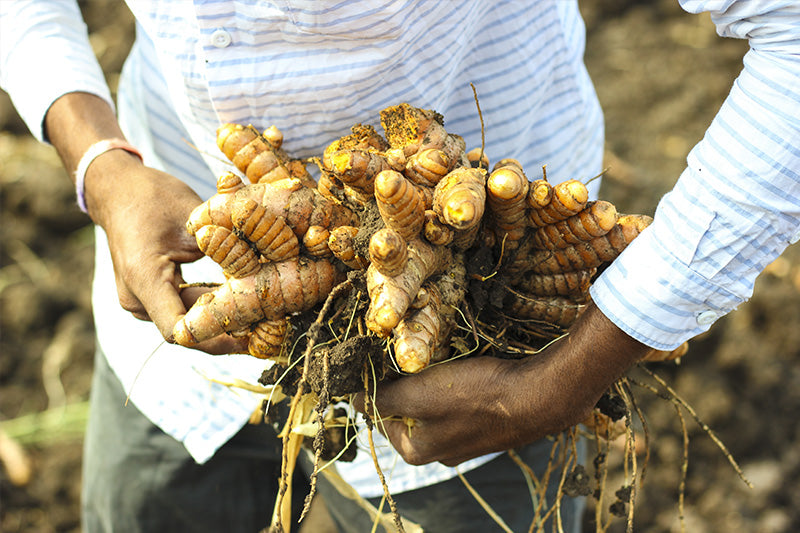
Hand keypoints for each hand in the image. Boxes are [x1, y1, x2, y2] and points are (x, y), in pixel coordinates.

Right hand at [44, 92, 245, 354]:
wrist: (117, 191)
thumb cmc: (152, 196)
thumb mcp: (194, 214)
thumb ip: (226, 243)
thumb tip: (270, 263)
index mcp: (144, 278)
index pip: (179, 329)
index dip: (216, 338)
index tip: (252, 337)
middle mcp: (137, 298)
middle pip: (188, 329)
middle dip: (229, 329)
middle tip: (272, 329)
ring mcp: (140, 301)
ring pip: (187, 320)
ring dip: (221, 318)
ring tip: (263, 316)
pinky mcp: (149, 297)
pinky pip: (182, 310)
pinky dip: (209, 306)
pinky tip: (241, 301)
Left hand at [359, 303, 649, 465]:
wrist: (540, 396)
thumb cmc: (477, 395)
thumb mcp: (420, 395)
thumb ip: (384, 398)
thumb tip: (353, 397)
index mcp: (416, 450)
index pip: (378, 414)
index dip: (375, 384)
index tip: (378, 357)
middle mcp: (438, 453)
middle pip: (405, 410)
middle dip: (404, 381)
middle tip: (406, 352)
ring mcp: (464, 441)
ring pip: (433, 405)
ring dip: (429, 381)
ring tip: (436, 356)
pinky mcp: (486, 425)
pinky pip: (458, 402)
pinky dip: (454, 384)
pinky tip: (463, 367)